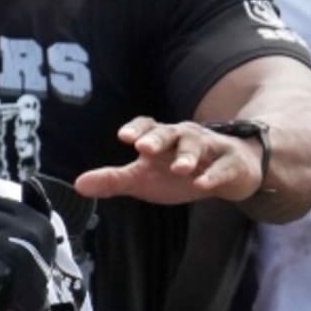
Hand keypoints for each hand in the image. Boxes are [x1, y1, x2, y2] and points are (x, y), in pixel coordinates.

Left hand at [74, 117, 263, 204]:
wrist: (232, 172)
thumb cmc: (178, 172)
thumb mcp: (144, 177)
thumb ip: (113, 180)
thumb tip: (78, 185)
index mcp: (161, 138)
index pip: (147, 126)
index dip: (136, 129)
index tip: (124, 137)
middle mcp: (184, 137)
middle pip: (170, 132)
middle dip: (157, 138)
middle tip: (143, 147)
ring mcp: (210, 149)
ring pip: (198, 145)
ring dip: (187, 156)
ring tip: (179, 168)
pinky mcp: (232, 165)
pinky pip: (224, 167)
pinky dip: (214, 175)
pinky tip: (203, 184)